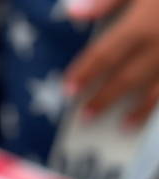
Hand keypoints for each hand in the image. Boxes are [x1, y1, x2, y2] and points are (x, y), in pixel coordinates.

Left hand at [63, 0, 158, 124]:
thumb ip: (107, 0)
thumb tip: (73, 11)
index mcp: (140, 24)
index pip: (105, 54)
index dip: (85, 72)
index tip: (69, 89)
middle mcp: (157, 46)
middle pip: (125, 77)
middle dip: (104, 97)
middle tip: (85, 115)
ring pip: (154, 89)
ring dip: (137, 109)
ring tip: (121, 125)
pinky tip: (155, 114)